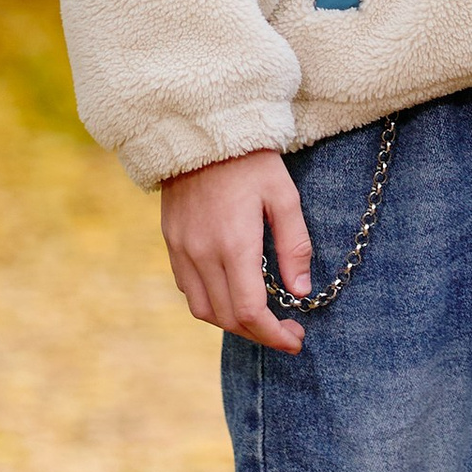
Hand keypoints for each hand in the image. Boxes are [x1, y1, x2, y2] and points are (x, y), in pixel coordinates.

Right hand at [161, 149, 312, 350]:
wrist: (202, 131)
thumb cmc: (252, 161)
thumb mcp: (285, 196)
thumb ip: (294, 246)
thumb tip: (301, 292)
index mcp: (234, 244)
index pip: (250, 312)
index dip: (274, 335)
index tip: (296, 340)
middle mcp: (202, 254)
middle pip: (227, 318)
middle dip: (259, 334)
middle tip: (287, 331)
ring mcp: (181, 250)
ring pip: (204, 310)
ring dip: (233, 323)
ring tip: (261, 318)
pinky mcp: (171, 243)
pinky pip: (188, 290)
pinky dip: (211, 303)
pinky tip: (233, 293)